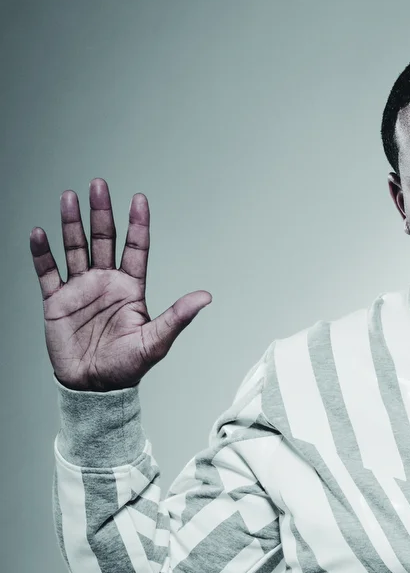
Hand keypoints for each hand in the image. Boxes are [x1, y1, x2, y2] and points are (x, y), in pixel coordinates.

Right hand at [30, 178, 211, 390]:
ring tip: (69, 197)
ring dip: (71, 223)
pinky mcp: (56, 301)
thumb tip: (206, 297)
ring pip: (74, 248)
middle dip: (100, 213)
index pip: (135, 248)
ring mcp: (80, 289)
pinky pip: (47, 272)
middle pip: (102, 239)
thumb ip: (177, 316)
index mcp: (130, 289)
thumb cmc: (127, 367)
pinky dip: (42, 253)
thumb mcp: (156, 341)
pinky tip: (40, 233)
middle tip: (98, 184)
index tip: (139, 198)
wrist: (94, 387)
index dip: (137, 224)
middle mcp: (105, 283)